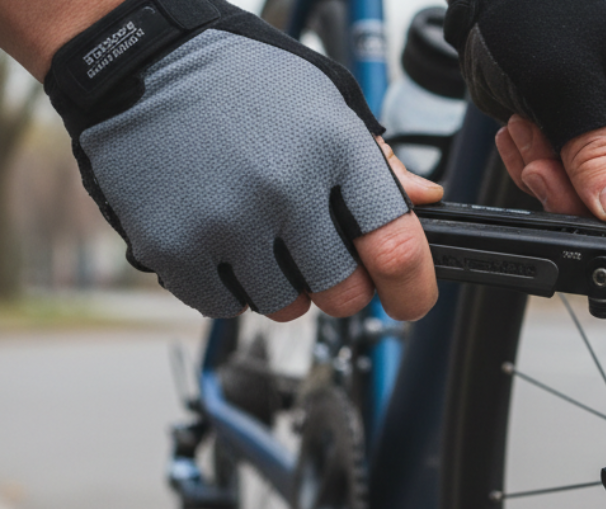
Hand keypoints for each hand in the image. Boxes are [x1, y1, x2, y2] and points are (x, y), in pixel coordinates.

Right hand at [42, 0, 440, 321]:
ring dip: (285, 288)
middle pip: (343, 292)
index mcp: (334, 149)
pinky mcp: (174, 247)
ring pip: (286, 306)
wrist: (136, 61)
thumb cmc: (240, 81)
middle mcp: (284, 189)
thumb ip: (376, 161)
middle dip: (343, 286)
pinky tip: (225, 244)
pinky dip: (231, 288)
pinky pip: (225, 306)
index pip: (396, 247)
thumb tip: (425, 201)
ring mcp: (226, 222)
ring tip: (264, 239)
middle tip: (322, 257)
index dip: (413, 288)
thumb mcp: (323, 101)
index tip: (409, 298)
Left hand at [445, 0, 605, 254]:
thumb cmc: (539, 15)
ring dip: (551, 181)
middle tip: (543, 167)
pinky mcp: (585, 149)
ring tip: (528, 132)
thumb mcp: (566, 84)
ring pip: (594, 206)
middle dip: (581, 198)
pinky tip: (523, 132)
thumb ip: (596, 151)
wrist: (492, 2)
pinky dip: (537, 172)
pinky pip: (566, 191)